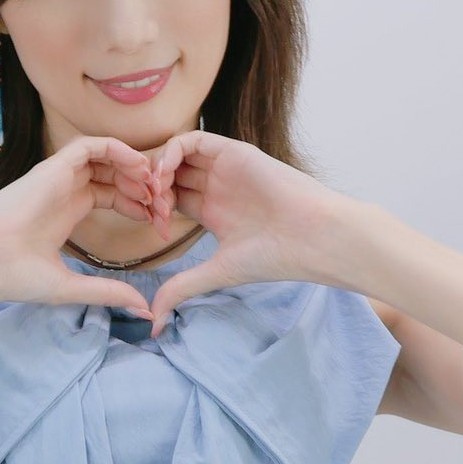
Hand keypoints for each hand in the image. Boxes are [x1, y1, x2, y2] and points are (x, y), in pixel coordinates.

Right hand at [0, 136, 158, 317]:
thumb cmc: (14, 277)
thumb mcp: (72, 287)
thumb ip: (109, 292)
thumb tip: (144, 310)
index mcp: (66, 213)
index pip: (110, 194)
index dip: (137, 204)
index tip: (157, 223)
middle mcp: (63, 191)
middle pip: (112, 174)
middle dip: (142, 185)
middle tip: (163, 204)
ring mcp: (58, 178)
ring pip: (105, 156)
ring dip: (134, 165)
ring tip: (154, 185)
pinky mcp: (52, 168)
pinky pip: (90, 146)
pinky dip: (117, 149)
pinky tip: (137, 167)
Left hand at [137, 132, 333, 331]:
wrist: (311, 237)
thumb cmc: (274, 256)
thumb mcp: (216, 273)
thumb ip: (181, 289)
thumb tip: (154, 324)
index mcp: (214, 211)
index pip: (171, 199)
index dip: (155, 210)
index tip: (157, 230)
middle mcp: (217, 187)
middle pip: (169, 175)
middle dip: (151, 189)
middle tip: (151, 209)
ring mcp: (224, 168)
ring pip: (176, 154)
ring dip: (157, 170)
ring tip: (157, 193)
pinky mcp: (232, 152)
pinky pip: (192, 139)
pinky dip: (171, 152)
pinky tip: (166, 176)